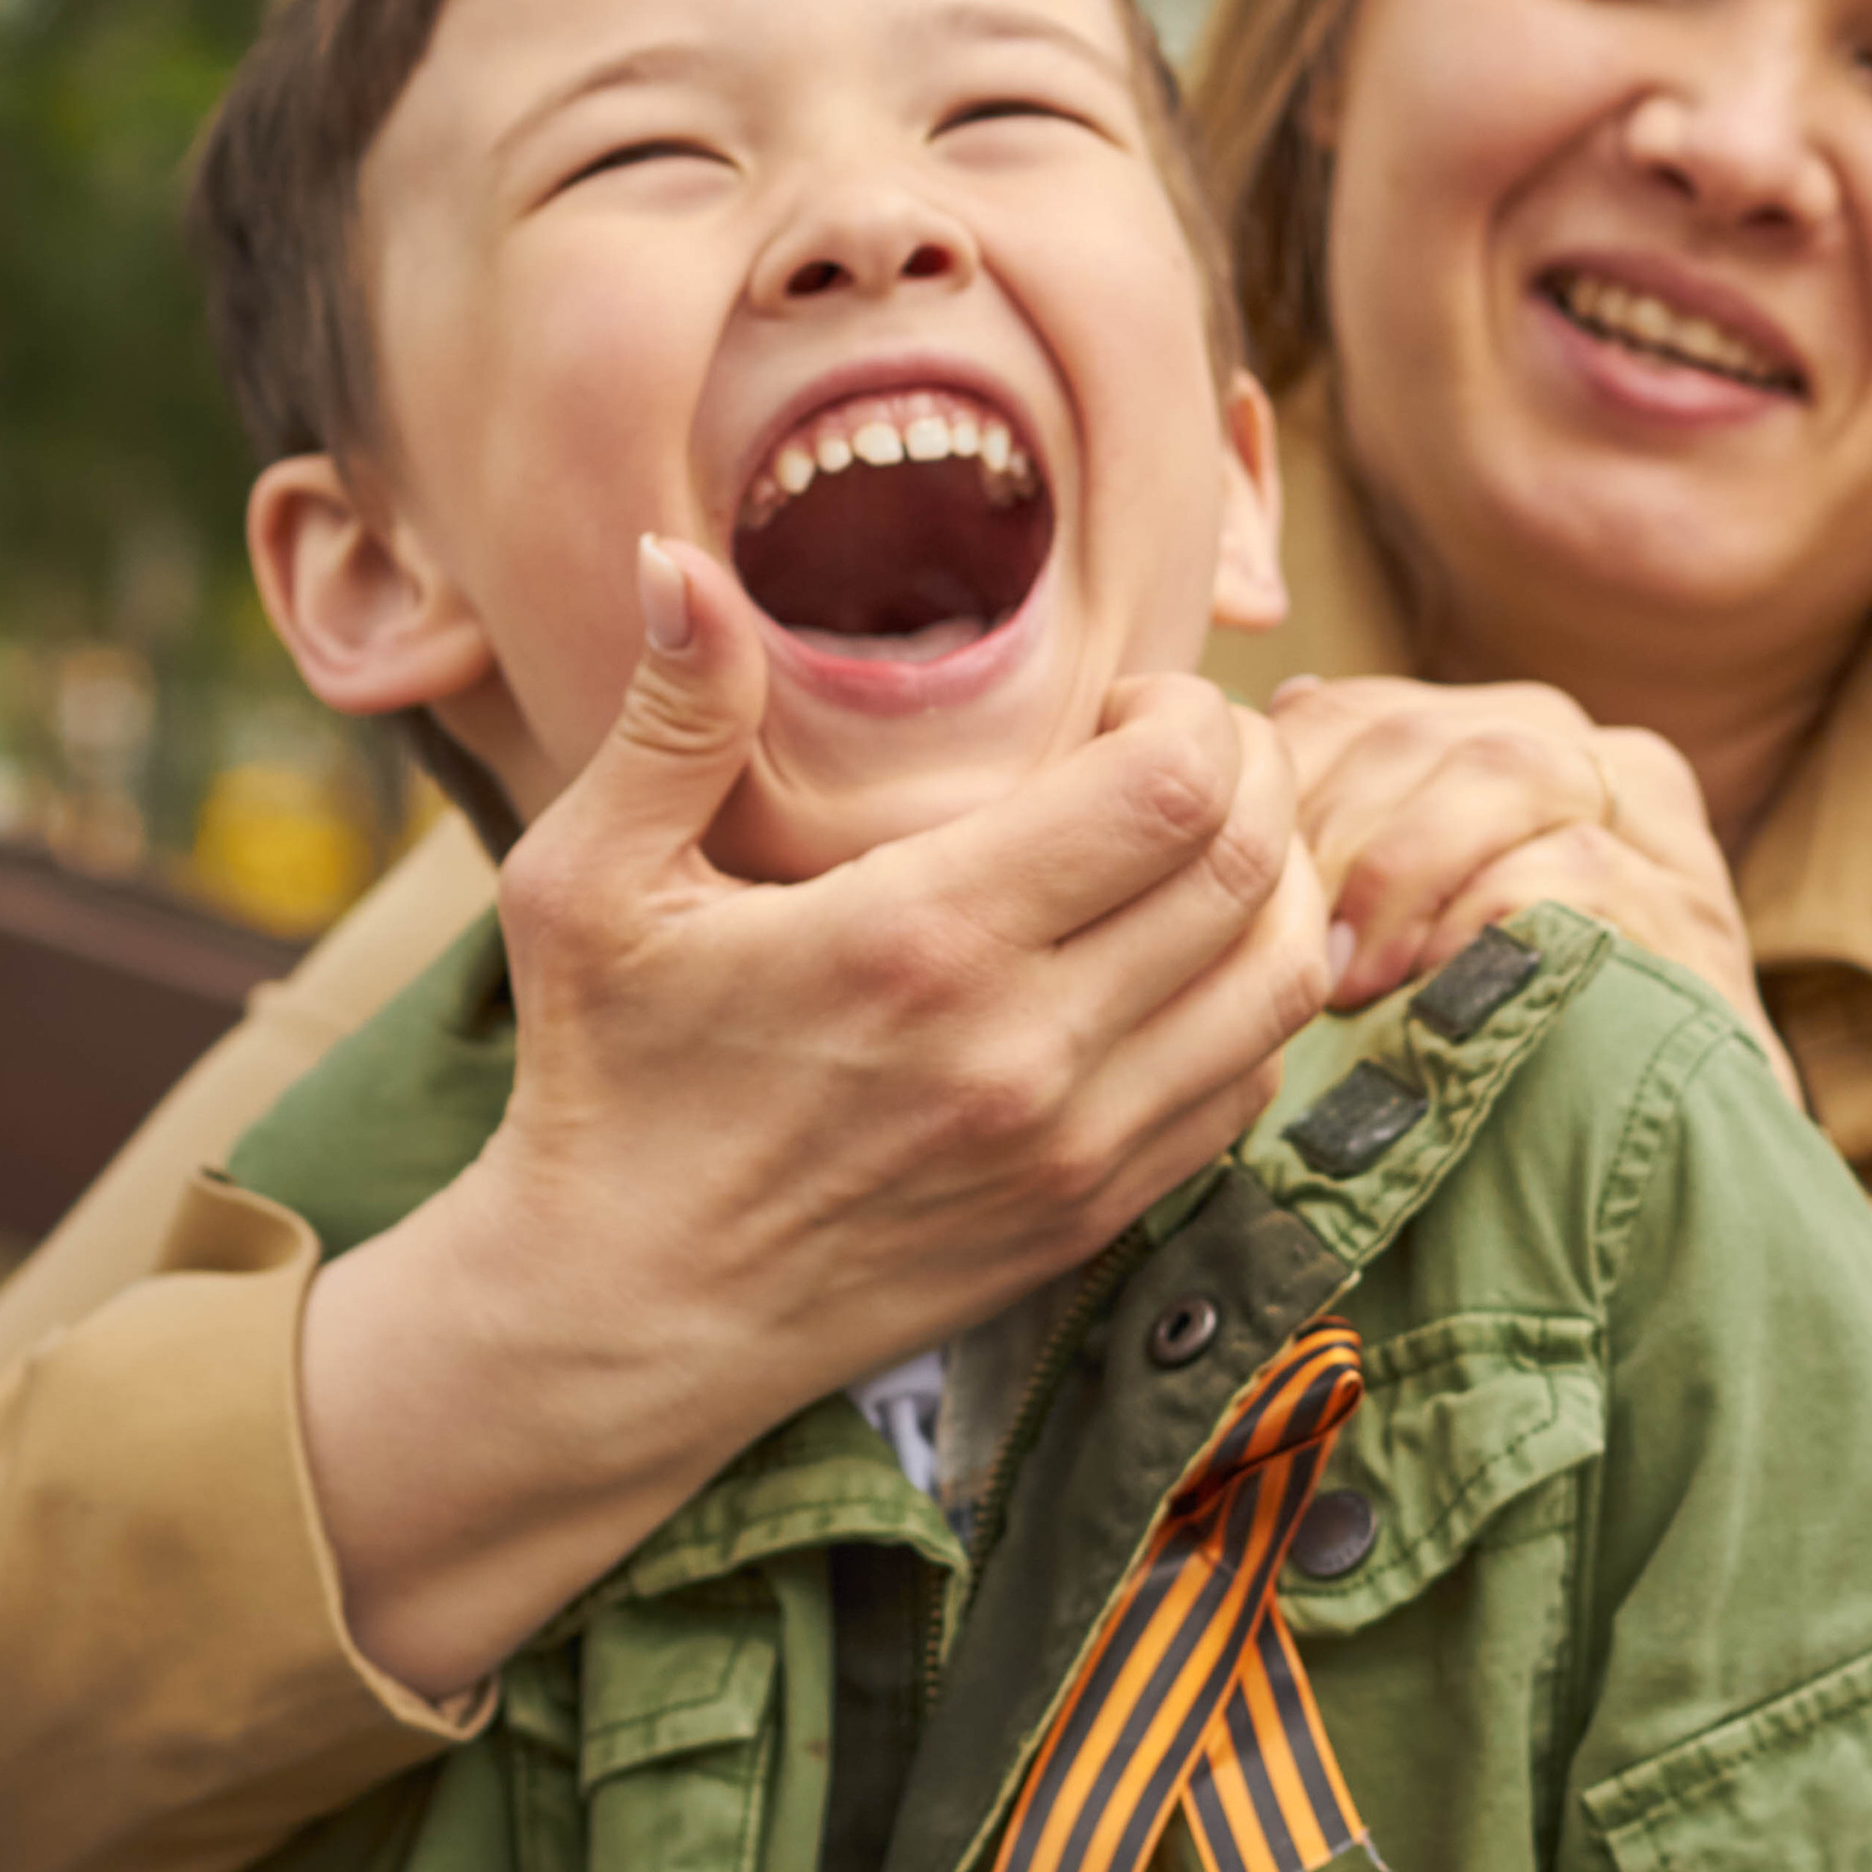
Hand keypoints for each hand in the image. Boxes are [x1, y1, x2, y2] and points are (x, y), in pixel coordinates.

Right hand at [300, 543, 1331, 1695]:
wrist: (623, 1315)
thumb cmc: (603, 1083)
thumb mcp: (586, 887)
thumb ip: (670, 719)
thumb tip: (678, 556)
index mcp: (920, 941)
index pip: (1171, 788)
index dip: (1188, 710)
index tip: (1123, 700)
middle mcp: (1027, 1049)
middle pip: (1254, 862)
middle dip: (1248, 769)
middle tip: (1177, 749)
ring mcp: (1077, 1145)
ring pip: (1285, 978)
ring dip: (1278, 883)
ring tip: (1202, 841)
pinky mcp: (1095, 1213)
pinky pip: (1250, 1083)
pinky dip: (1253, 999)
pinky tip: (1183, 956)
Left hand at [1274, 672, 1802, 1110]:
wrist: (1671, 1157)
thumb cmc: (1513, 1039)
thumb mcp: (1422, 923)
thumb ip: (1359, 825)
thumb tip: (1285, 706)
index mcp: (1516, 739)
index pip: (1369, 711)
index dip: (1283, 785)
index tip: (1233, 884)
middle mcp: (1595, 755)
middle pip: (1427, 731)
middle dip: (1333, 832)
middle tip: (1288, 944)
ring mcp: (1655, 827)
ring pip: (1505, 768)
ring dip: (1402, 868)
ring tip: (1350, 975)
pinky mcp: (1687, 906)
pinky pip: (1573, 864)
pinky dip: (1484, 915)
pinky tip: (1433, 982)